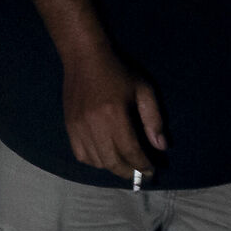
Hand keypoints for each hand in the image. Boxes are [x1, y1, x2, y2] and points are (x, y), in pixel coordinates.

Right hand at [61, 50, 165, 178]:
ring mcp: (78, 128)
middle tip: (139, 173)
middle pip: (112, 161)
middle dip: (128, 172)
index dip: (142, 165)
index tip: (151, 171)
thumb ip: (153, 119)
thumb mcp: (143, 89)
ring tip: (124, 164)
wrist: (84, 58)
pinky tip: (105, 156)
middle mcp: (94, 125)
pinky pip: (82, 156)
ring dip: (112, 167)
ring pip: (97, 162)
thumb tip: (161, 147)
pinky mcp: (70, 128)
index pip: (130, 150)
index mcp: (114, 114)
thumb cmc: (118, 71)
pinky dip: (95, 161)